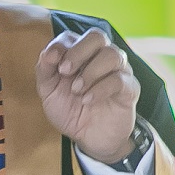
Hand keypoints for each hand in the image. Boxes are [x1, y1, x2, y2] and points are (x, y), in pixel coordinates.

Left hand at [35, 26, 139, 162]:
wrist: (89, 138)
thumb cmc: (70, 110)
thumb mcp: (49, 92)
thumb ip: (45, 70)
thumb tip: (49, 52)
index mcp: (79, 54)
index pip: (72, 36)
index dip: (61, 45)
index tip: (52, 61)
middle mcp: (100, 57)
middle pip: (97, 36)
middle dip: (78, 52)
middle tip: (65, 72)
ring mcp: (118, 70)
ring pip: (112, 54)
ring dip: (90, 72)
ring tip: (77, 90)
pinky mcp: (129, 88)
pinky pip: (119, 79)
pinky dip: (100, 89)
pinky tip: (87, 100)